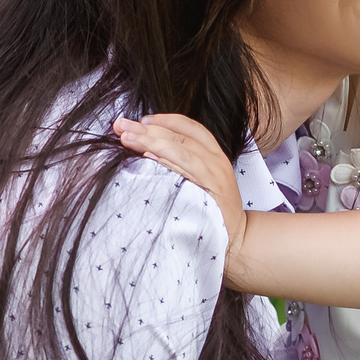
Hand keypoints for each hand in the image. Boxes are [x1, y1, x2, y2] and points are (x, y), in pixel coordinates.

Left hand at [113, 115, 249, 276]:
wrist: (238, 239)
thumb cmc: (214, 212)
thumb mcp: (202, 181)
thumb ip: (180, 164)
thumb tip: (145, 149)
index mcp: (214, 155)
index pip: (190, 128)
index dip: (165, 120)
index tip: (140, 120)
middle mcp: (216, 162)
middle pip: (180, 137)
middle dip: (148, 130)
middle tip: (121, 126)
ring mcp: (215, 177)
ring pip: (183, 150)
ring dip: (152, 142)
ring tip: (128, 138)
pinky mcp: (212, 194)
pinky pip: (188, 172)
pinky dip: (167, 163)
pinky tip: (148, 157)